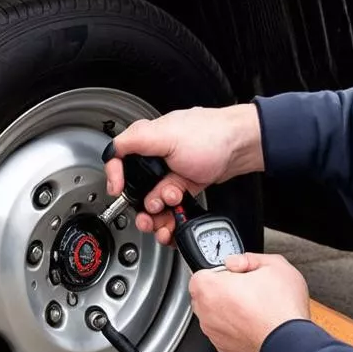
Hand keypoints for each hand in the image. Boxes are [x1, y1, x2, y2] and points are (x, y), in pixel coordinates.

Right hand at [104, 104, 262, 244]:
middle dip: (141, 205)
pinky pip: (172, 206)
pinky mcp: (185, 185)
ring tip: (166, 216)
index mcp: (148, 141)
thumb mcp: (165, 135)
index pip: (119, 159)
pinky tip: (176, 215)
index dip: (115, 177)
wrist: (241, 148)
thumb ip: (134, 140)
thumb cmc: (210, 135)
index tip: (118, 191)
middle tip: (148, 215)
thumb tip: (111, 150)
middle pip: (137, 187)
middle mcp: (158, 157)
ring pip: (155, 200)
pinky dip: (172, 214)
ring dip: (158, 214)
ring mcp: (172, 173)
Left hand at [188, 252, 309, 351]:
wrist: (291, 344)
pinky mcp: (225, 348)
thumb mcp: (274, 265)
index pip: (201, 273)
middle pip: (206, 295)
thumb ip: (248, 258)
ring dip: (229, 310)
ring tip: (255, 308)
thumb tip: (237, 262)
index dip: (221, 271)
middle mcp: (206, 313)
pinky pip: (225, 332)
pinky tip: (255, 323)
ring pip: (215, 315)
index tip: (236, 274)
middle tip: (247, 289)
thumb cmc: (282, 308)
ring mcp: (214, 333)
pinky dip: (236, 328)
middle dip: (223, 290)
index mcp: (210, 288)